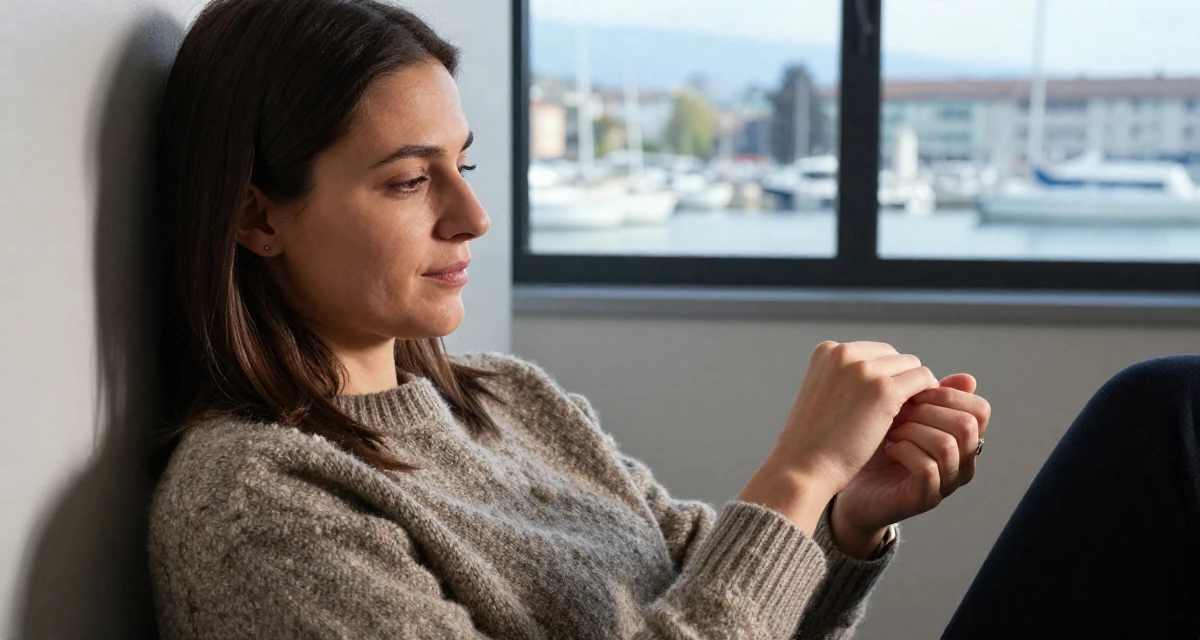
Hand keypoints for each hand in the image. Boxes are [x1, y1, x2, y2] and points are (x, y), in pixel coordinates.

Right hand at [739, 342, 938, 533]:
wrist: (804, 467)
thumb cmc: (814, 440)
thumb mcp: (824, 395)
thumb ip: (848, 378)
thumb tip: (890, 376)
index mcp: (827, 351)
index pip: (873, 352)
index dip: (883, 376)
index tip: (882, 402)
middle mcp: (844, 352)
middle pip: (894, 356)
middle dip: (899, 380)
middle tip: (895, 412)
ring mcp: (864, 369)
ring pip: (911, 365)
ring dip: (912, 390)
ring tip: (900, 418)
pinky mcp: (884, 390)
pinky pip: (923, 380)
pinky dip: (924, 397)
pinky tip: (911, 420)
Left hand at [831, 374, 990, 554]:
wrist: (846, 477)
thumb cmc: (873, 440)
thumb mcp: (902, 411)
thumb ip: (931, 395)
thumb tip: (968, 378)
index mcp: (963, 439)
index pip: (980, 410)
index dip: (948, 394)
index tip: (913, 391)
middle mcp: (962, 463)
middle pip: (967, 425)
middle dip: (928, 410)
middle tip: (897, 411)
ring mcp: (946, 483)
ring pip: (947, 445)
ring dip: (913, 430)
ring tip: (890, 429)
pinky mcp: (925, 498)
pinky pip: (928, 469)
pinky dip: (904, 451)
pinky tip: (888, 447)